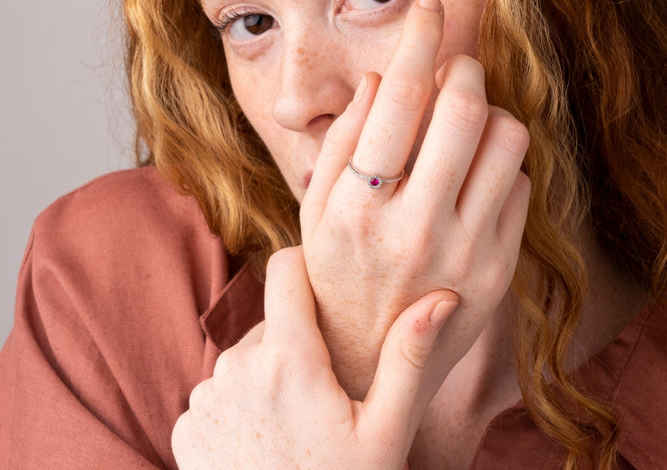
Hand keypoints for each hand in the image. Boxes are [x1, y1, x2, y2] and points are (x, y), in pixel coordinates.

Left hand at [172, 246, 458, 469]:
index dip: (307, 267)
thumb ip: (409, 357)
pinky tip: (267, 440)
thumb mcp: (386, 431)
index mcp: (286, 360)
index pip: (284, 268)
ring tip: (300, 420)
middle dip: (300, 338)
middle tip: (329, 388)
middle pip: (272, 319)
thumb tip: (441, 297)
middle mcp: (235, 369)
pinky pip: (221, 390)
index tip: (328, 286)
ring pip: (248, 354)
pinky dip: (243, 402)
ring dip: (271, 371)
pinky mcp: (185, 426)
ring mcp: (204, 399)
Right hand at [300, 0, 530, 398]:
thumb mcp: (316, 209)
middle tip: (455, 63)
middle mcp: (412, 230)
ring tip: (464, 122)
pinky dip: (499, 161)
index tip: (430, 4)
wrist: (369, 361)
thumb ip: (343, 140)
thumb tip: (385, 78)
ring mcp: (463, 252)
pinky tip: (473, 175)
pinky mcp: (499, 269)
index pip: (398, 99)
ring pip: (506, 137)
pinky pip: (520, 182)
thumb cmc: (336, 270)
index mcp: (354, 208)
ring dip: (489, 110)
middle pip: (463, 107)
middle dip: (463, 65)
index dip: (419, 39)